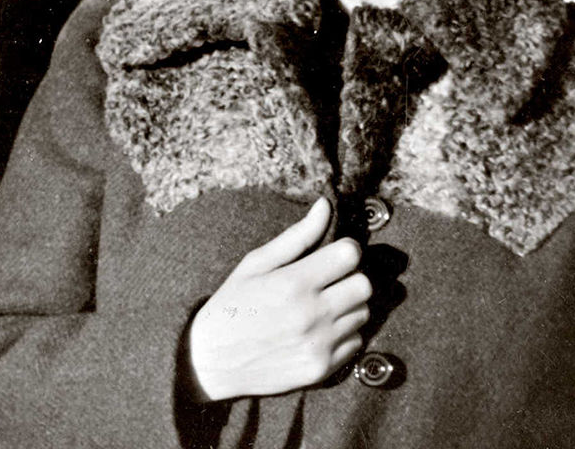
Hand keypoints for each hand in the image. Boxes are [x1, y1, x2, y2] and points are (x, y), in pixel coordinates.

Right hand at [184, 199, 370, 401]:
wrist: (211, 361)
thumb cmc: (231, 306)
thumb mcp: (254, 264)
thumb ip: (296, 237)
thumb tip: (325, 206)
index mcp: (293, 283)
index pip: (350, 255)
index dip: (345, 250)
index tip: (333, 255)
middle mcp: (311, 314)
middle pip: (364, 285)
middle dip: (350, 278)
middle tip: (329, 282)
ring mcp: (318, 344)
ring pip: (363, 314)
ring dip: (348, 306)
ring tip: (320, 307)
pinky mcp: (322, 368)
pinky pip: (356, 342)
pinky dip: (343, 334)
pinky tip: (318, 331)